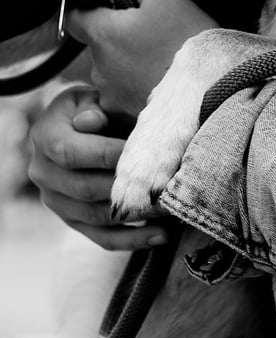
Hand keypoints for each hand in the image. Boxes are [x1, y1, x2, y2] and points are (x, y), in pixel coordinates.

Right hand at [27, 85, 171, 249]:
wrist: (80, 124)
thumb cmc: (94, 106)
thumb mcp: (90, 98)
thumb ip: (93, 108)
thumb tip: (91, 121)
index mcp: (45, 137)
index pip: (72, 152)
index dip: (108, 155)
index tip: (145, 154)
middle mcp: (43, 173)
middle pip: (85, 189)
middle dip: (127, 190)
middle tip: (164, 187)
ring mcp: (55, 201)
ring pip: (95, 217)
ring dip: (135, 217)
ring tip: (170, 211)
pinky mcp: (72, 220)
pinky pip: (101, 237)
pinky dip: (132, 239)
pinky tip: (161, 235)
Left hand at [66, 0, 215, 120]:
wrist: (208, 91)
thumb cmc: (187, 41)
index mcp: (103, 35)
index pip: (74, 17)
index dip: (88, 7)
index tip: (109, 6)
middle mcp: (98, 68)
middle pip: (99, 44)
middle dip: (119, 37)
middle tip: (153, 33)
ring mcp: (109, 95)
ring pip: (112, 70)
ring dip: (129, 63)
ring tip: (162, 59)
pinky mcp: (123, 116)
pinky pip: (124, 94)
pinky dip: (137, 87)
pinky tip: (161, 81)